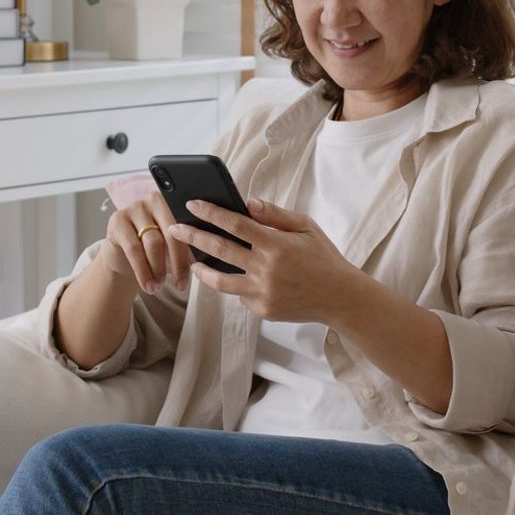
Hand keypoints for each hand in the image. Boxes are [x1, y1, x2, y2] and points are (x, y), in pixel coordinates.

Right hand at [101, 191, 194, 293]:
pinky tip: (147, 284)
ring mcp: (134, 208)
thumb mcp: (174, 249)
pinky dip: (142, 271)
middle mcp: (155, 199)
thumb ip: (187, 248)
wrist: (123, 256)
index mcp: (175, 202)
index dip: (192, 253)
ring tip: (159, 287)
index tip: (196, 274)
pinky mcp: (117, 220)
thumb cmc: (155, 251)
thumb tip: (200, 264)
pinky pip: (134, 249)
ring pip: (153, 242)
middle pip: (172, 234)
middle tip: (180, 286)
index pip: (188, 227)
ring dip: (158, 269)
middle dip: (177, 263)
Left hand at [173, 198, 360, 322]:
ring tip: (192, 262)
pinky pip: (240, 295)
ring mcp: (262, 292)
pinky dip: (236, 285)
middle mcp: (266, 269)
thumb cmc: (323, 257)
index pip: (235, 224)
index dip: (211, 213)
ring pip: (220, 280)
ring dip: (201, 269)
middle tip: (174, 229)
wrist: (340, 297)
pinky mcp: (262, 310)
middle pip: (220, 250)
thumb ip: (275, 215)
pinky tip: (237, 278)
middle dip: (193, 237)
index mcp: (276, 244)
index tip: (192, 205)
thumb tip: (247, 204)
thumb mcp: (306, 227)